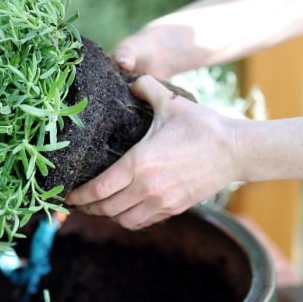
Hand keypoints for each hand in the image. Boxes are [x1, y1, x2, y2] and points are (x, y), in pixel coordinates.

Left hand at [65, 75, 239, 229]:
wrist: (236, 150)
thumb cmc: (202, 126)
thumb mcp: (171, 102)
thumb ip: (147, 88)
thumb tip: (132, 80)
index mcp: (139, 163)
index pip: (99, 189)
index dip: (78, 195)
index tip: (66, 194)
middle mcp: (147, 187)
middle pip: (105, 208)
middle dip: (87, 208)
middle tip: (76, 202)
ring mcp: (161, 202)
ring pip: (122, 220)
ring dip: (106, 215)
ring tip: (97, 206)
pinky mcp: (174, 209)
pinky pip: (141, 222)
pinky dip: (127, 220)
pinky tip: (122, 210)